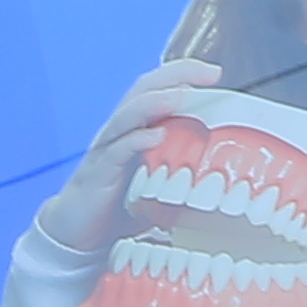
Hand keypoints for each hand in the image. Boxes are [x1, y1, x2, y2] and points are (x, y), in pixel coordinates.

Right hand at [34, 60, 212, 258]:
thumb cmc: (121, 207)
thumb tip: (229, 175)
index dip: (183, 75)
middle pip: (143, 90)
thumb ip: (183, 170)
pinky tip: (156, 137)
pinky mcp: (98, 174)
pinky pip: (116, 151)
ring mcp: (106, 151)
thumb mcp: (158, 183)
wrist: (77, 234)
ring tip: (181, 96)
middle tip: (208, 73)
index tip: (214, 72)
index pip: (157, 90)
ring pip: (128, 115)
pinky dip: (137, 141)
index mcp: (135, 130)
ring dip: (155, 103)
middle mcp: (119, 133)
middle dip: (175, 76)